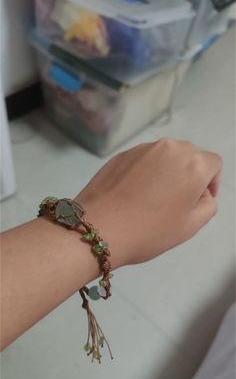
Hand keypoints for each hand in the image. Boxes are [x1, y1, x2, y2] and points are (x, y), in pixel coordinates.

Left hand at [76, 139, 221, 268]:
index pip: (213, 163)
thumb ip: (208, 204)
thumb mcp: (191, 225)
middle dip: (189, 175)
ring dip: (166, 172)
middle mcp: (170, 148)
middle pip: (189, 156)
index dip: (211, 182)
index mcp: (193, 163)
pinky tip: (132, 194)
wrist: (99, 227)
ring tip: (151, 198)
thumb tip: (200, 192)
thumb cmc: (150, 230)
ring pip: (164, 156)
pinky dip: (144, 172)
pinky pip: (142, 160)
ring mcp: (142, 148)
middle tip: (175, 202)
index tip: (198, 201)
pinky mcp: (121, 154)